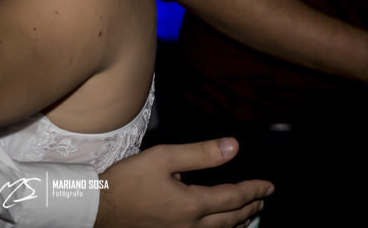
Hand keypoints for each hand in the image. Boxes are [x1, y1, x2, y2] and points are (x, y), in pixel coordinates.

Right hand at [96, 139, 272, 227]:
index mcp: (192, 204)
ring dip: (239, 222)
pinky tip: (220, 226)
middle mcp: (192, 226)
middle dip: (251, 207)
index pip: (233, 197)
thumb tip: (233, 148)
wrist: (99, 210)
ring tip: (249, 214)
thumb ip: (200, 154)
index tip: (268, 186)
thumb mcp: (163, 158)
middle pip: (231, 219)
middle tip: (263, 198)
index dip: (253, 190)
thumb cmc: (128, 181)